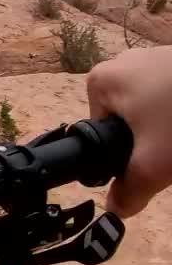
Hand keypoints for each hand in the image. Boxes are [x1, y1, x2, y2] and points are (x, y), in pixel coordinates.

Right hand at [87, 46, 171, 216]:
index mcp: (101, 81)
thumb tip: (115, 209)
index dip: (122, 154)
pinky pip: (171, 94)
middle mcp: (123, 62)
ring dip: (168, 127)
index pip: (99, 131)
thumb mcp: (154, 164)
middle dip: (149, 139)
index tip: (151, 158)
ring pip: (153, 106)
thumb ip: (130, 191)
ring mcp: (156, 55)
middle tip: (171, 150)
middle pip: (127, 118)